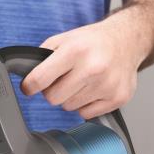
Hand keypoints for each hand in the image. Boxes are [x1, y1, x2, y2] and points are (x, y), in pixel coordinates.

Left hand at [21, 12, 150, 119]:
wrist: (127, 40)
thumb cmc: (93, 41)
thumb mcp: (65, 39)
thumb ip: (43, 57)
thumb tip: (26, 77)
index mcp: (75, 50)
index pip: (41, 79)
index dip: (29, 86)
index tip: (28, 88)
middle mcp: (93, 68)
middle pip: (53, 98)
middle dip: (52, 91)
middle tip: (61, 80)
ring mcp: (107, 85)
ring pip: (69, 107)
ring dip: (70, 97)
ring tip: (81, 81)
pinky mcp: (118, 98)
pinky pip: (86, 114)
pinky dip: (85, 104)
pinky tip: (93, 88)